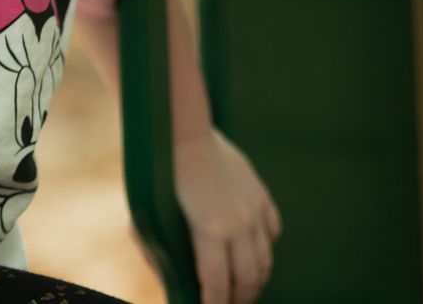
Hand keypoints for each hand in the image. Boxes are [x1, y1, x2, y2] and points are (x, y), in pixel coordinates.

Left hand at [172, 128, 281, 303]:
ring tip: (244, 290)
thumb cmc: (160, 178)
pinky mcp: (261, 195)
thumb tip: (174, 284)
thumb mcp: (149, 222)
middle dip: (241, 300)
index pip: (218, 285)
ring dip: (256, 281)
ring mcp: (254, 208)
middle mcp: (238, 222)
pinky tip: (252, 255)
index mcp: (209, 230)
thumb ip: (163, 255)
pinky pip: (273, 231)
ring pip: (266, 259)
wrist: (184, 135)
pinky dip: (265, 248)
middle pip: (250, 277)